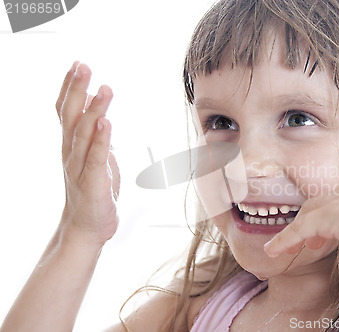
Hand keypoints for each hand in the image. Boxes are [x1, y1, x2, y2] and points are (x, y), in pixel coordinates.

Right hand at [55, 62, 119, 245]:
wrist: (87, 228)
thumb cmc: (94, 190)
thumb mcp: (94, 157)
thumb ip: (94, 137)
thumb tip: (99, 115)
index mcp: (72, 146)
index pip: (67, 112)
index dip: (71, 88)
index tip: (77, 64)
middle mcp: (71, 154)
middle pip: (71, 118)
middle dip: (77, 90)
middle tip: (84, 66)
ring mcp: (80, 169)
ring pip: (84, 135)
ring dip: (94, 110)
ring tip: (103, 89)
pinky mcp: (94, 184)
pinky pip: (96, 159)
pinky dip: (101, 140)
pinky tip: (105, 123)